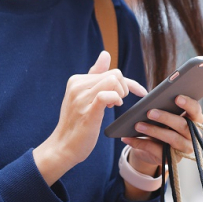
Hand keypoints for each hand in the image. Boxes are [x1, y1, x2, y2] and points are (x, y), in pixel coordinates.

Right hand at [34, 51, 146, 185]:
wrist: (63, 147)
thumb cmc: (77, 123)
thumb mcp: (84, 97)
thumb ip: (95, 76)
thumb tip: (105, 54)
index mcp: (77, 80)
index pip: (109, 71)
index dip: (127, 82)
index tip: (139, 92)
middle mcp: (77, 85)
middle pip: (114, 74)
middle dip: (124, 88)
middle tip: (118, 104)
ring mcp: (81, 98)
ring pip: (113, 81)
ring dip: (121, 94)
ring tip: (114, 106)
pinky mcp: (87, 111)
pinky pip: (106, 95)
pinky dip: (116, 98)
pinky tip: (114, 106)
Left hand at [121, 94, 202, 175]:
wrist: (154, 148)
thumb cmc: (161, 125)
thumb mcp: (163, 115)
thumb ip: (162, 107)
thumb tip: (149, 101)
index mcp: (194, 120)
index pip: (196, 111)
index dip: (188, 104)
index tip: (177, 97)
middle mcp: (193, 135)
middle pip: (183, 125)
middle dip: (166, 118)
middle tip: (150, 112)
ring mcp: (184, 149)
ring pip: (172, 139)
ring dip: (154, 131)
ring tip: (138, 125)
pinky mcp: (172, 159)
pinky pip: (158, 151)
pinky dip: (141, 144)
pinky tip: (128, 138)